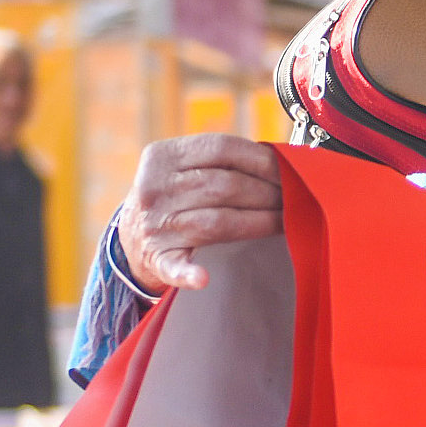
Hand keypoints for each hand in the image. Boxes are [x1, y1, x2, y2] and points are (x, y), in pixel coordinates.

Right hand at [117, 134, 285, 293]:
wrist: (131, 236)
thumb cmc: (174, 197)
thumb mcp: (183, 167)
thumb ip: (221, 161)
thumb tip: (282, 160)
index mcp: (163, 156)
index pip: (220, 148)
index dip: (261, 159)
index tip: (289, 167)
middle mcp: (155, 188)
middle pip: (224, 186)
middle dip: (268, 192)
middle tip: (294, 197)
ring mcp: (154, 225)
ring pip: (217, 222)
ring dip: (260, 222)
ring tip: (287, 220)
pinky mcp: (156, 258)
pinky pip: (175, 266)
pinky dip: (189, 274)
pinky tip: (203, 278)